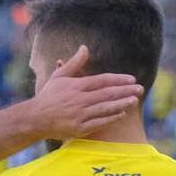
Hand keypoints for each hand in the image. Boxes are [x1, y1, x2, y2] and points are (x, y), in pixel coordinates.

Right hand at [28, 45, 142, 139]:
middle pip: (107, 94)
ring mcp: (80, 115)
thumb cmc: (48, 96)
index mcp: (76, 86)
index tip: (131, 79)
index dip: (118, 79)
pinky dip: (111, 118)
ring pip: (106, 108)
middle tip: (140, 88)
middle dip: (125, 91)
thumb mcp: (59, 76)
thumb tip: (85, 47)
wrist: (35, 119)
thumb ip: (75, 63)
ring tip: (135, 100)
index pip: (102, 81)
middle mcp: (80, 100)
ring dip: (122, 104)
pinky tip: (122, 113)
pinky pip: (100, 123)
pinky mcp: (80, 128)